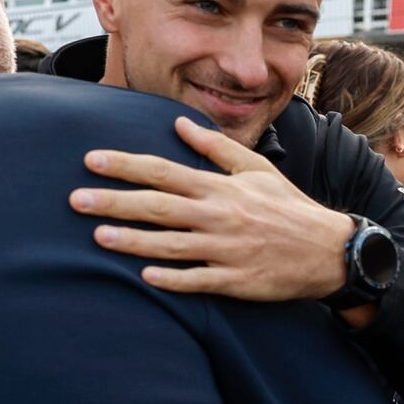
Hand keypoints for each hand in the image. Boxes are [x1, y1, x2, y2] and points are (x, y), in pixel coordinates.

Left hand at [73, 116, 357, 304]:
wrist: (329, 249)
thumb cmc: (289, 207)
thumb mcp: (257, 169)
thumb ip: (216, 148)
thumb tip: (179, 123)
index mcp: (220, 188)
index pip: (163, 171)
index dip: (125, 166)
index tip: (91, 161)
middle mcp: (219, 216)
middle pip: (157, 206)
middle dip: (114, 202)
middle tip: (74, 200)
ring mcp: (226, 250)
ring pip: (170, 245)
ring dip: (132, 241)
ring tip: (97, 237)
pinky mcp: (236, 280)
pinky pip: (197, 280)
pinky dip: (171, 279)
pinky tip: (144, 277)